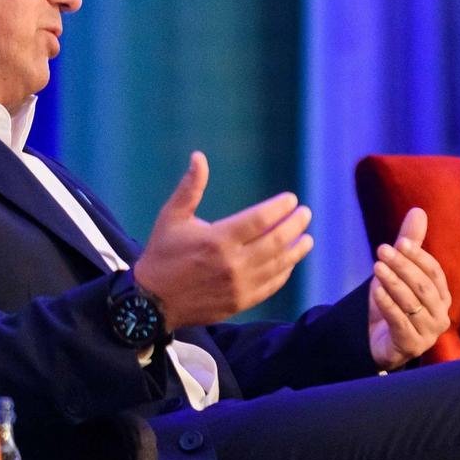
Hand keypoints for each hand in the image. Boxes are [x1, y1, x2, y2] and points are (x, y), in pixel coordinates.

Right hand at [132, 153, 313, 328]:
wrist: (152, 302)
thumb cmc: (162, 254)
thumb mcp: (172, 217)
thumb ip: (190, 188)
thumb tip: (199, 156)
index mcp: (218, 239)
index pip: (260, 219)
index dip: (279, 208)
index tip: (290, 199)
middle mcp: (232, 263)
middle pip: (276, 241)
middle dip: (295, 225)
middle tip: (305, 214)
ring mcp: (239, 285)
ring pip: (279, 264)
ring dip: (297, 249)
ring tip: (307, 238)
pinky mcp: (241, 302)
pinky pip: (271, 285)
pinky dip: (284, 272)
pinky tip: (290, 262)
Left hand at [367, 208, 452, 368]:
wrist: (379, 343)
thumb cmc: (393, 306)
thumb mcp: (399, 273)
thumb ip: (410, 245)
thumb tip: (418, 211)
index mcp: (442, 296)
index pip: (434, 272)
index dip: (418, 256)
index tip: (400, 242)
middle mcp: (440, 315)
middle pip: (423, 286)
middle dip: (403, 267)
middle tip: (382, 250)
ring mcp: (428, 333)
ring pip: (412, 303)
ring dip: (393, 283)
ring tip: (376, 267)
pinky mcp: (412, 346)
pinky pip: (400, 322)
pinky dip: (388, 305)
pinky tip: (376, 292)